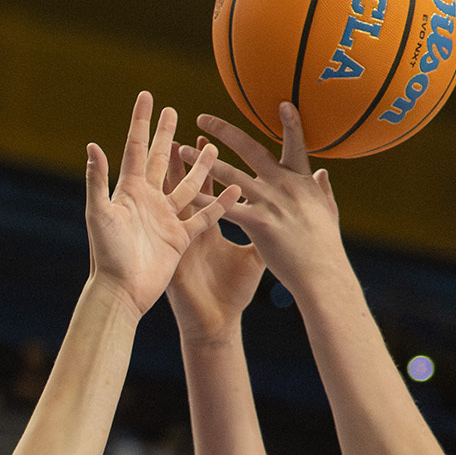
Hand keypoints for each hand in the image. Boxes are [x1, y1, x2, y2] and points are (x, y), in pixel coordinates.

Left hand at [85, 92, 236, 315]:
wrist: (122, 293)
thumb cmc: (107, 255)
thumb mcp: (100, 215)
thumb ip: (98, 181)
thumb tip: (92, 146)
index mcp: (129, 191)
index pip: (136, 147)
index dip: (141, 121)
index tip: (147, 95)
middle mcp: (148, 201)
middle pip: (160, 160)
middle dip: (165, 134)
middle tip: (173, 109)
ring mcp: (166, 218)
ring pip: (188, 185)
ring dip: (199, 166)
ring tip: (212, 145)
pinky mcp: (181, 238)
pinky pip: (206, 216)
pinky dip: (220, 203)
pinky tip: (236, 187)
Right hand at [165, 143, 265, 346]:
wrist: (216, 324)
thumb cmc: (233, 294)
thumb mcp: (255, 256)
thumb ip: (270, 230)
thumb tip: (292, 211)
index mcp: (210, 225)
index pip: (210, 187)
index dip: (211, 164)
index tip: (213, 138)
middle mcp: (192, 228)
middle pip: (189, 186)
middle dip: (187, 160)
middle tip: (184, 130)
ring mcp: (181, 240)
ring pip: (175, 202)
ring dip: (172, 177)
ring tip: (170, 151)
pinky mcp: (176, 257)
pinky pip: (174, 231)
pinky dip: (170, 214)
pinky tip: (164, 196)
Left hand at [193, 103, 345, 296]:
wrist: (324, 276)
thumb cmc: (326, 250)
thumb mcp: (329, 213)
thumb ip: (323, 191)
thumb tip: (323, 172)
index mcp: (302, 181)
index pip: (295, 145)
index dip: (291, 124)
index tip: (282, 103)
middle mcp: (285, 185)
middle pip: (251, 150)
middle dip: (225, 132)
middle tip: (202, 119)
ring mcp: (271, 202)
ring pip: (231, 174)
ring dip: (203, 162)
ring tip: (181, 149)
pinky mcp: (259, 222)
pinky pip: (224, 207)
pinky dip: (204, 200)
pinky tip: (183, 194)